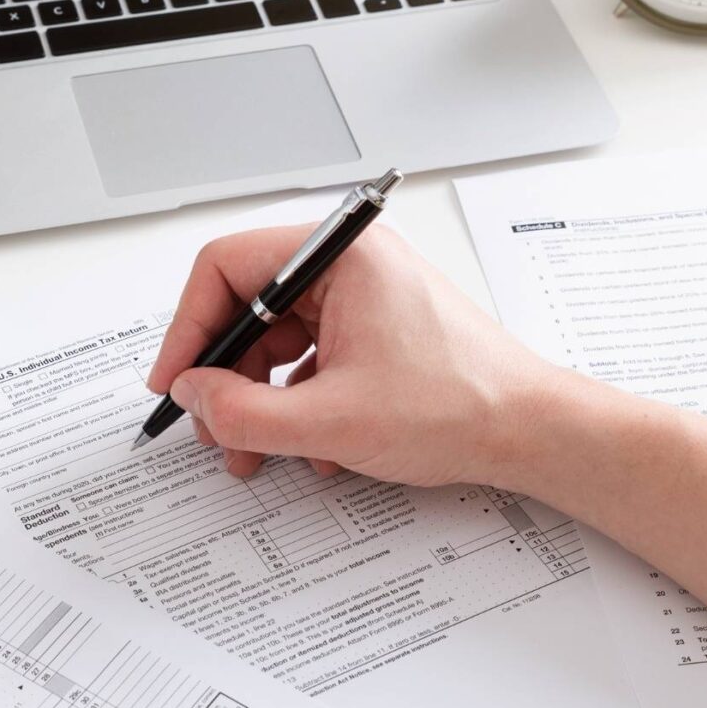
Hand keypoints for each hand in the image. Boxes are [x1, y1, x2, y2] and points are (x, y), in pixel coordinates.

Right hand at [147, 225, 563, 487]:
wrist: (531, 432)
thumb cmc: (458, 405)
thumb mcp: (329, 421)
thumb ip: (242, 411)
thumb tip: (192, 394)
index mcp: (341, 255)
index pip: (227, 266)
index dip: (189, 327)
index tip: (175, 381)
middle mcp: (352, 264)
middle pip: (249, 306)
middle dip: (226, 375)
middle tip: (214, 425)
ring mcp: (365, 297)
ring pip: (278, 340)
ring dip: (260, 400)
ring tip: (258, 452)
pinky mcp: (376, 330)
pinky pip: (311, 358)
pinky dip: (298, 403)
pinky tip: (312, 448)